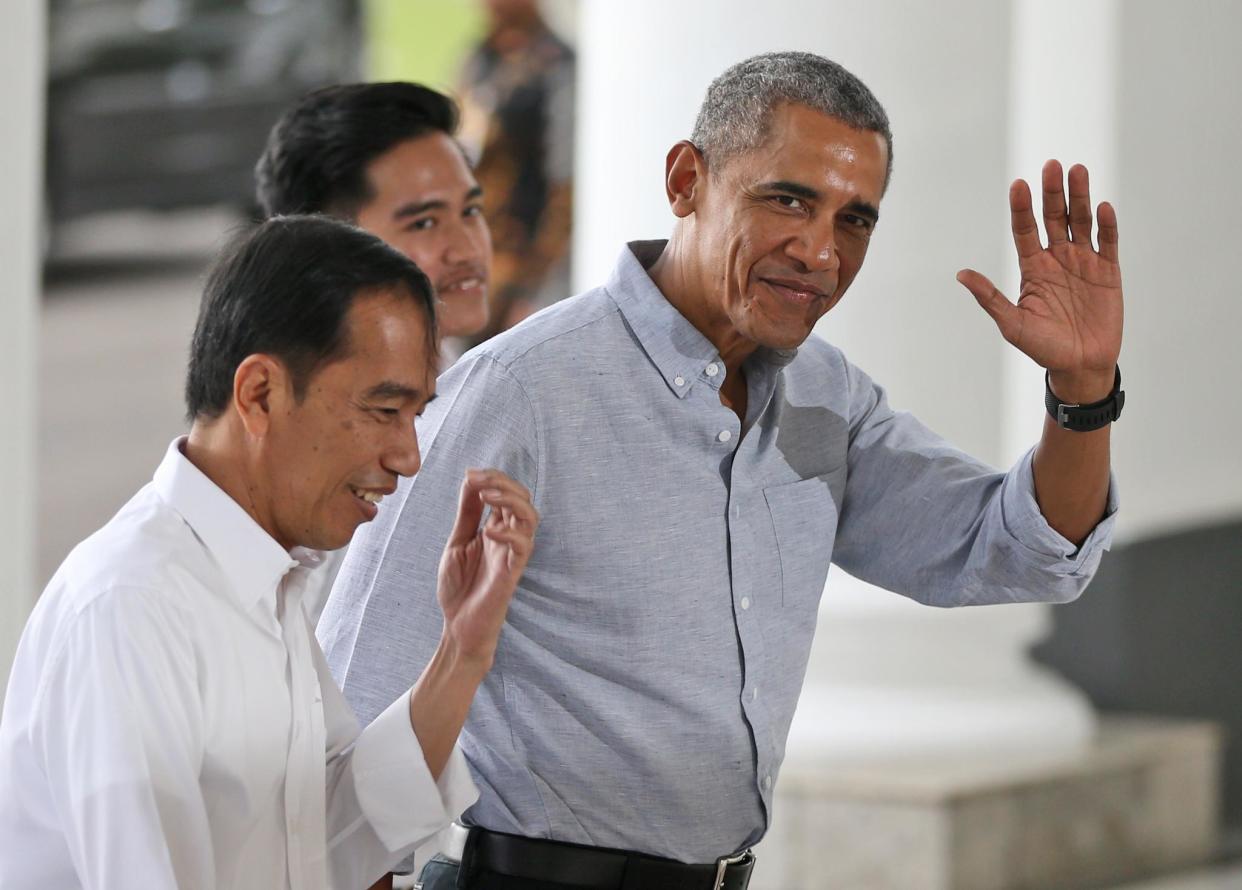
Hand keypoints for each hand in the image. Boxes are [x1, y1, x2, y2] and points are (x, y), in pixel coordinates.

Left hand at [436, 469, 538, 667]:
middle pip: (523, 498)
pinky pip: (523, 547)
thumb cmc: (460, 587)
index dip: (492, 478)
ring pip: (530, 517)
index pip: (506, 493)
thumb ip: (467, 514)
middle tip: (478, 480)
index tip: (470, 474)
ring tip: (487, 497)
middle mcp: (508, 538)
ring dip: (511, 500)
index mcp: (496, 528)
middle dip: (503, 482)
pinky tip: (488, 532)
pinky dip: (509, 533)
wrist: (458, 626)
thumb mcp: (458, 542)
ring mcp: (512, 554)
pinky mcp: (513, 572)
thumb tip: (471, 480)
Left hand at [957, 160, 1122, 401]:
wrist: (1079, 365)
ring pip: (1080, 221)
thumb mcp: (1012, 323)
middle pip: (1053, 217)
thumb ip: (990, 298)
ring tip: (1077, 170)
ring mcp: (1083, 261)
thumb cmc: (1042, 347)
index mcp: (1032, 267)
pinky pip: (1108, 242)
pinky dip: (1106, 225)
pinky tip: (1103, 208)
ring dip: (1080, 197)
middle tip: (1051, 165)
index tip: (1018, 185)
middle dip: (1052, 192)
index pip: (1024, 230)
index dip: (1022, 207)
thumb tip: (961, 274)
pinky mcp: (1108, 270)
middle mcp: (1056, 258)